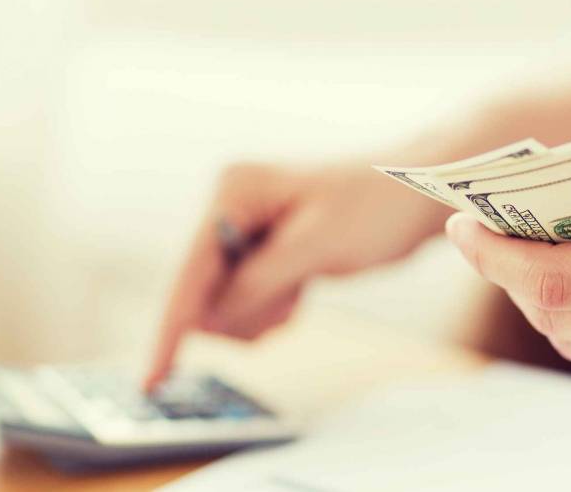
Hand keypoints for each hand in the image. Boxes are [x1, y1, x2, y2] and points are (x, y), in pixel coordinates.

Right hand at [144, 159, 449, 389]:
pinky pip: (247, 300)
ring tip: (303, 284)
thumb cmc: (376, 206)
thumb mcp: (316, 245)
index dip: (170, 329)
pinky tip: (302, 286)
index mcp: (232, 192)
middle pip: (204, 293)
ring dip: (263, 311)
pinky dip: (273, 306)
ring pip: (226, 304)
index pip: (189, 273)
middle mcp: (228, 207)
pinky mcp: (260, 250)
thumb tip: (208, 318)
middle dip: (245, 311)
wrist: (418, 193)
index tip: (152, 379)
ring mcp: (243, 229)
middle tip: (292, 295)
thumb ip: (258, 282)